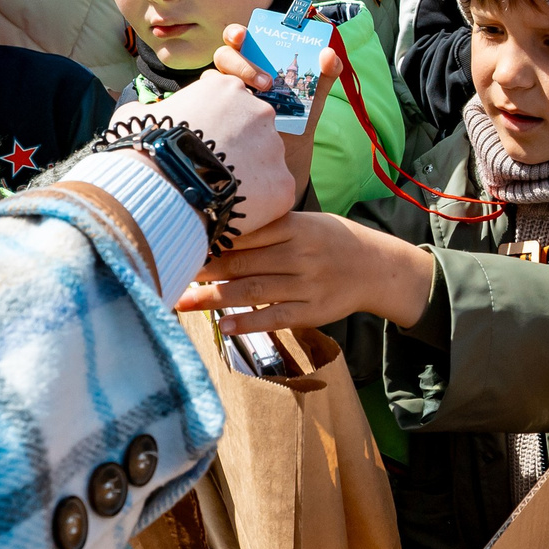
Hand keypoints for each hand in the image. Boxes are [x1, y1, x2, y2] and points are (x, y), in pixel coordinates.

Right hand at [137, 71, 294, 234]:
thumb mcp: (139, 117)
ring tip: (218, 193)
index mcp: (226, 89)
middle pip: (253, 132)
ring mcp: (275, 148)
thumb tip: (138, 111)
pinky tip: (232, 210)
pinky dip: (258, 205)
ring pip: (266, 163)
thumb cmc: (148, 150)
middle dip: (237, 149)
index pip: (229, 104)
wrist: (165, 188)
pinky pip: (274, 194)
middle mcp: (259, 112)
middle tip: (210, 171)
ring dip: (249, 176)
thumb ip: (149, 109)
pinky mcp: (283, 183)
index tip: (202, 144)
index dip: (214, 126)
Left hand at [176, 210, 434, 332]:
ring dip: (215, 297)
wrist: (377, 267)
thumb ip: (269, 226)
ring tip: (184, 301)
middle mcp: (301, 254)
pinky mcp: (313, 311)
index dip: (212, 240)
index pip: (246, 233)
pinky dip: (249, 322)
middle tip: (171, 271)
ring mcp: (307, 284)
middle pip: (243, 262)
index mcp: (296, 226)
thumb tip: (219, 230)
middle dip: (205, 268)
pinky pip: (275, 317)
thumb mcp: (306, 221)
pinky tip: (224, 326)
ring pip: (254, 290)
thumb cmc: (332, 240)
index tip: (182, 243)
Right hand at [214, 22, 340, 206]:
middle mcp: (235, 75)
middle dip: (240, 64)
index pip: (238, 39)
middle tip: (265, 82)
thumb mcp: (312, 97)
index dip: (236, 33)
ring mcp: (223, 97)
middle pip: (224, 57)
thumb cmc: (297, 119)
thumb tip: (330, 54)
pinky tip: (238, 122)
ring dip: (231, 87)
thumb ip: (323, 75)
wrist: (287, 157)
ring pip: (212, 81)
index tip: (243, 36)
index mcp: (255, 60)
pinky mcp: (217, 118)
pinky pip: (208, 108)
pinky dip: (219, 110)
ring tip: (259, 103)